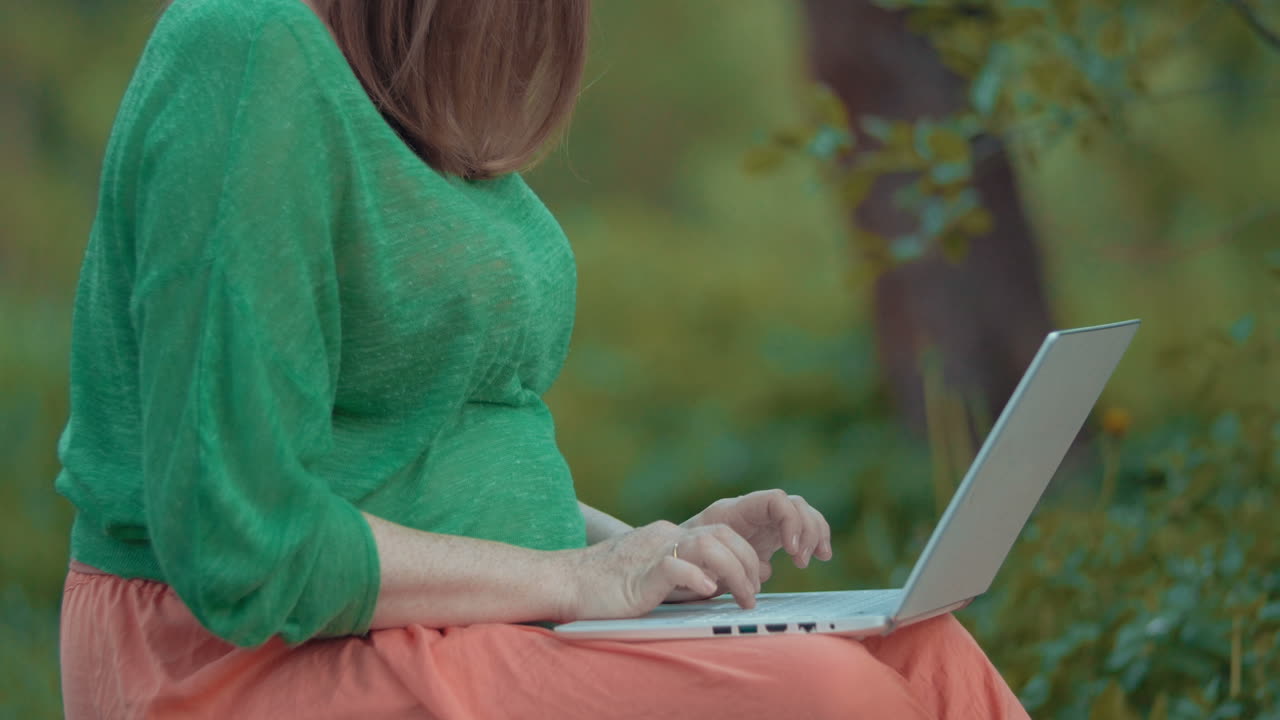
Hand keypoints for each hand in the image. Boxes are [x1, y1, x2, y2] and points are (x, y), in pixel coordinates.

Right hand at [561, 520, 761, 620]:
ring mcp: (652, 552)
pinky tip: (707, 592)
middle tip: (753, 595)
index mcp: (667, 536)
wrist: (563, 582)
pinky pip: (675, 567)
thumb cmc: (603, 586)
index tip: (753, 582)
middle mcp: (664, 537)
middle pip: (722, 533)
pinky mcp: (640, 574)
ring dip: (735, 572)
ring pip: (708, 544)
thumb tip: (713, 585)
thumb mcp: (650, 575)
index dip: (744, 555)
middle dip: (747, 563)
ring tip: (743, 599)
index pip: (719, 533)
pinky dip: (697, 578)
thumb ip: (677, 575)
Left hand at [682, 489, 831, 581]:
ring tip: (810, 560)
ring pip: (803, 515)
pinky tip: (822, 556)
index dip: (791, 521)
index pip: (775, 500)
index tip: (792, 551)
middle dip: (807, 531)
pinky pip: (801, 531)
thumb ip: (727, 561)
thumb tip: (763, 571)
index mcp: (734, 511)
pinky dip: (815, 540)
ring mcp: (763, 524)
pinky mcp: (770, 539)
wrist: (675, 561)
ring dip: (815, 535)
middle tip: (801, 560)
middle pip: (795, 505)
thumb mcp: (699, 558)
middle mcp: (753, 513)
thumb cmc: (681, 560)